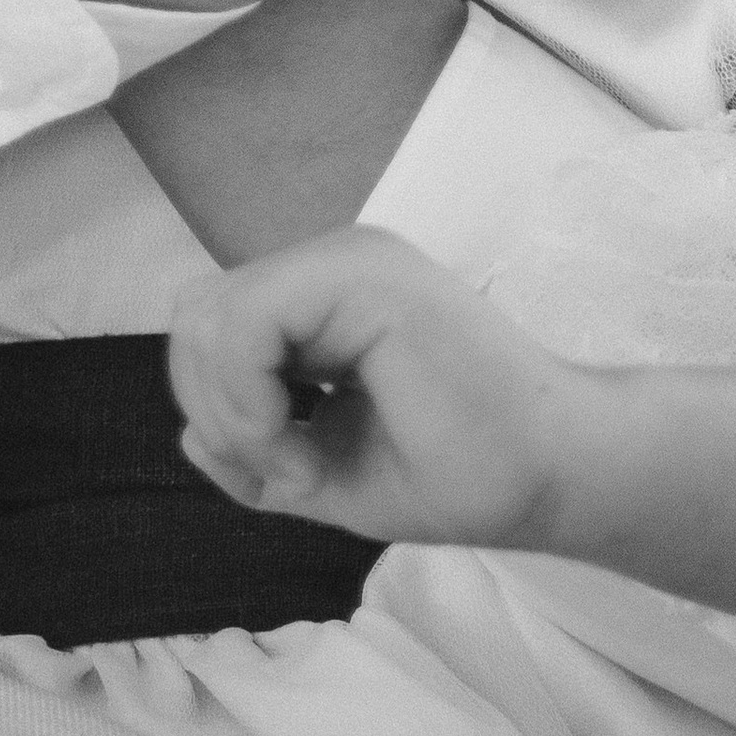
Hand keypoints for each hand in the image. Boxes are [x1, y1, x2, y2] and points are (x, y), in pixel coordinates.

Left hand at [168, 229, 598, 547]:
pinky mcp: (363, 273)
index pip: (213, 330)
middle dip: (213, 409)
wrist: (548, 476)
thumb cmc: (459, 475)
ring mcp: (348, 259)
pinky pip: (245, 320)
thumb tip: (188, 433)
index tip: (280, 476)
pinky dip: (245, 398)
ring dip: (231, 410)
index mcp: (324, 301)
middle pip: (195, 316)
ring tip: (298, 462)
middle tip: (283, 469)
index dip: (217, 411)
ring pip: (207, 316)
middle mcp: (330, 265)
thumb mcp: (326, 470)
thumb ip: (257, 449)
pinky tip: (297, 445)